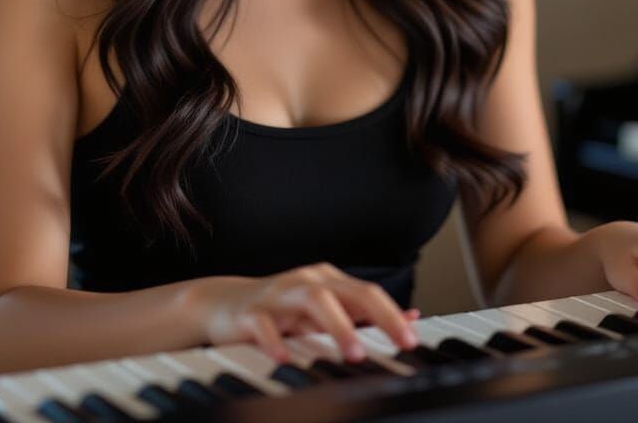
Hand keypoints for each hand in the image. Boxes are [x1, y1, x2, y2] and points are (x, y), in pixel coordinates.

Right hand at [191, 262, 420, 362]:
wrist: (225, 305)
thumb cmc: (282, 311)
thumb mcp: (326, 312)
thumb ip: (365, 316)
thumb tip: (411, 318)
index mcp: (327, 281)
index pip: (367, 292)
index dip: (392, 314)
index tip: (412, 340)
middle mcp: (307, 281)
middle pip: (348, 291)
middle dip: (377, 315)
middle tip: (398, 343)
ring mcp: (279, 294)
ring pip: (313, 298)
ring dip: (338, 325)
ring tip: (355, 352)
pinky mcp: (251, 312)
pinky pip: (264, 323)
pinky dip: (277, 340)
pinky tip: (286, 358)